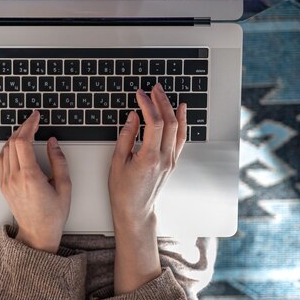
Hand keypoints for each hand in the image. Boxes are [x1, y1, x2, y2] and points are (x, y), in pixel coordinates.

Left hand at [0, 110, 71, 253]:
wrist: (37, 233)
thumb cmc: (53, 214)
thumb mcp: (65, 187)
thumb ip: (59, 161)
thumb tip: (52, 143)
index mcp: (30, 177)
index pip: (23, 142)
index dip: (29, 125)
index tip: (36, 117)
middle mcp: (14, 178)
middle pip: (12, 142)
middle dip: (23, 128)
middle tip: (34, 121)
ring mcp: (6, 182)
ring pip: (5, 150)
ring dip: (15, 137)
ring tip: (27, 132)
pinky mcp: (3, 185)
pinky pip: (1, 160)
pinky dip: (9, 149)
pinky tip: (17, 147)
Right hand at [108, 82, 186, 293]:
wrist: (135, 210)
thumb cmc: (123, 191)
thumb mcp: (118, 162)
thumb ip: (126, 137)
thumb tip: (133, 117)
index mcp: (149, 158)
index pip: (153, 123)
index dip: (147, 104)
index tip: (140, 94)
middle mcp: (164, 158)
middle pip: (169, 122)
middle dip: (161, 101)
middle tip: (153, 88)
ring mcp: (171, 160)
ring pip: (177, 128)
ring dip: (171, 108)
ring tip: (164, 94)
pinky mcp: (172, 162)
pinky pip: (181, 137)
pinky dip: (181, 122)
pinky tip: (180, 110)